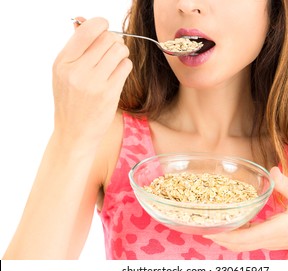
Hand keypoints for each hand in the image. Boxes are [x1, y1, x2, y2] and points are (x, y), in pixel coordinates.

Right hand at [52, 17, 131, 145]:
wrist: (74, 133)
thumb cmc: (70, 101)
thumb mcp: (63, 74)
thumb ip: (75, 48)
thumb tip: (84, 21)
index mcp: (63, 62)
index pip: (87, 31)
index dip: (101, 25)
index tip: (104, 29)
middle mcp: (77, 71)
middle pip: (107, 39)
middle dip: (114, 40)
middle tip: (112, 49)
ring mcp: (94, 83)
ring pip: (120, 51)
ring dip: (121, 53)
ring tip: (115, 62)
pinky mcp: (110, 93)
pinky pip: (126, 66)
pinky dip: (125, 66)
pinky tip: (117, 74)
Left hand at [204, 167, 287, 258]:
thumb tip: (273, 171)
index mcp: (275, 229)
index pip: (246, 236)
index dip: (227, 234)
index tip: (211, 229)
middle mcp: (267, 238)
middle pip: (237, 244)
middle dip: (218, 236)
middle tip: (201, 225)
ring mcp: (266, 242)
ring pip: (239, 245)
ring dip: (223, 237)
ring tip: (207, 224)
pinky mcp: (266, 241)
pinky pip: (245, 242)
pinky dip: (232, 236)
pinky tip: (226, 224)